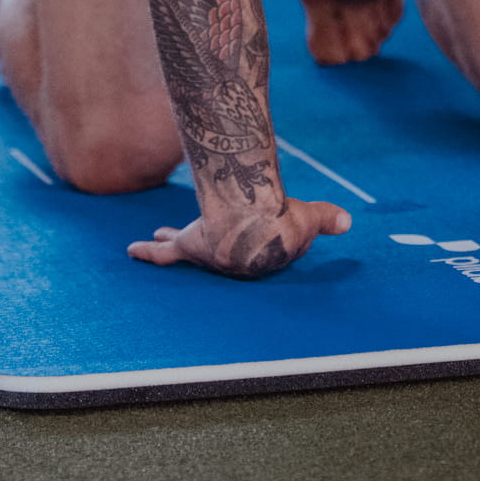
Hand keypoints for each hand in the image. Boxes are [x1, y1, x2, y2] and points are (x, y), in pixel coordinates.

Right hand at [127, 199, 351, 279]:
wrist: (252, 222)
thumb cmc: (283, 221)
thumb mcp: (311, 217)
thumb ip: (327, 218)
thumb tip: (348, 222)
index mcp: (260, 257)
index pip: (260, 248)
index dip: (265, 236)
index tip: (267, 227)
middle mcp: (232, 262)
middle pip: (221, 254)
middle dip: (216, 251)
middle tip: (209, 246)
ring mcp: (209, 255)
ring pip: (187, 248)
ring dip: (173, 242)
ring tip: (155, 239)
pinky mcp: (189, 245)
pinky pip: (164, 253)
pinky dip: (148, 252)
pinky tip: (131, 250)